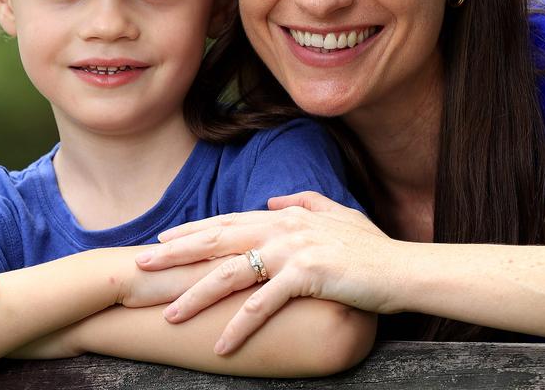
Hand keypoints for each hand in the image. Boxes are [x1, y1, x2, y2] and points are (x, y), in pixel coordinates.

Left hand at [134, 192, 395, 354]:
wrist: (404, 269)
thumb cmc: (374, 249)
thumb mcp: (340, 216)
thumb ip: (305, 203)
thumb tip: (274, 200)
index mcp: (287, 217)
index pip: (229, 222)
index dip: (194, 231)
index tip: (163, 239)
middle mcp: (284, 228)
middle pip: (218, 241)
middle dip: (176, 254)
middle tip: (140, 265)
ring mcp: (294, 250)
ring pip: (232, 273)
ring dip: (196, 295)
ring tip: (168, 314)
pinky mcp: (307, 275)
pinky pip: (264, 304)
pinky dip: (239, 325)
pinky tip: (219, 344)